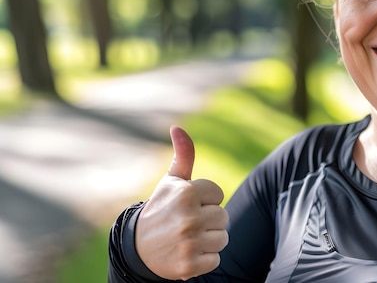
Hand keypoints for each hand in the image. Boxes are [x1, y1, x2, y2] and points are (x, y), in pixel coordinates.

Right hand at [135, 125, 228, 280]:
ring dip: (209, 240)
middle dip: (209, 220)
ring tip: (188, 237)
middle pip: (223, 217)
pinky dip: (204, 259)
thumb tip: (177, 127)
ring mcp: (189, 242)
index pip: (218, 194)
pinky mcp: (190, 265)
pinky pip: (215, 259)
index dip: (205, 199)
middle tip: (187, 222)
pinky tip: (187, 253)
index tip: (188, 204)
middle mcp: (188, 217)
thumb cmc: (161, 209)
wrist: (138, 250)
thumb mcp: (171, 181)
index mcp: (186, 193)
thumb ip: (183, 154)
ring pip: (222, 238)